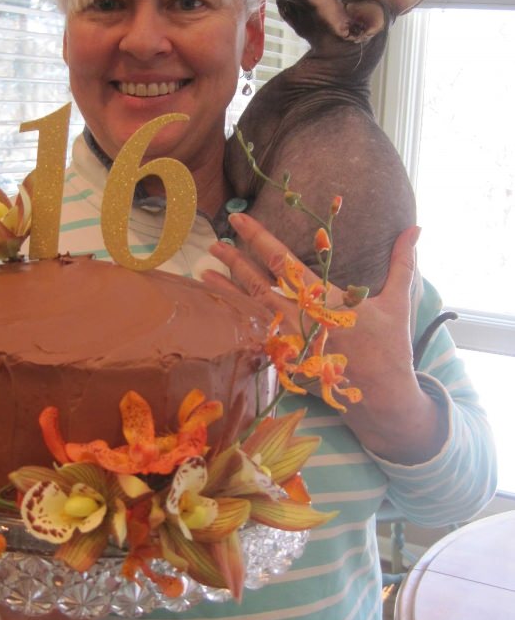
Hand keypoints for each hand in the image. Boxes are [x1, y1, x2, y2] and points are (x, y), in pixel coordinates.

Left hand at [206, 213, 446, 463]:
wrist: (382, 398)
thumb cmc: (391, 348)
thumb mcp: (399, 302)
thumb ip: (402, 263)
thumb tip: (415, 228)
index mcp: (328, 301)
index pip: (286, 262)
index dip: (260, 238)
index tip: (239, 220)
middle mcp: (304, 320)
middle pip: (260, 285)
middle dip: (235, 261)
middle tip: (214, 241)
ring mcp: (293, 343)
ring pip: (253, 312)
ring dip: (228, 291)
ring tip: (204, 272)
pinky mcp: (287, 363)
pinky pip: (256, 338)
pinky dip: (237, 323)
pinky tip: (220, 312)